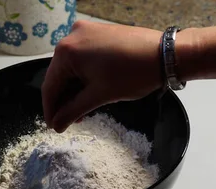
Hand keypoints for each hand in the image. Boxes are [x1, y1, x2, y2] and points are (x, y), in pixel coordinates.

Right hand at [42, 20, 163, 132]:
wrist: (165, 55)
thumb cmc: (132, 74)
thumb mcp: (99, 96)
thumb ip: (73, 111)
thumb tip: (56, 126)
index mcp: (67, 50)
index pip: (50, 85)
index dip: (51, 109)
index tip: (54, 127)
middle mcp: (72, 36)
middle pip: (60, 76)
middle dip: (64, 100)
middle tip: (68, 122)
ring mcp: (86, 32)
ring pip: (72, 68)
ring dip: (75, 91)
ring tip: (81, 112)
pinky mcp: (99, 33)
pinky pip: (83, 59)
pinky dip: (84, 77)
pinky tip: (90, 94)